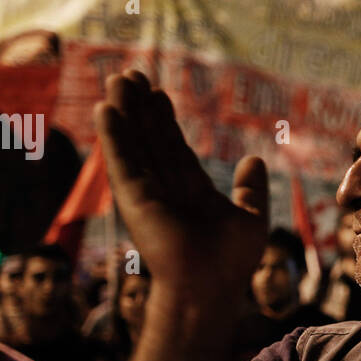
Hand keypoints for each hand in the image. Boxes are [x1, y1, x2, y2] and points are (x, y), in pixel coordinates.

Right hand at [94, 71, 267, 302]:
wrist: (209, 286)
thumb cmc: (231, 262)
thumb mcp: (251, 218)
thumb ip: (251, 190)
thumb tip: (255, 160)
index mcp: (190, 192)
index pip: (174, 148)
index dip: (165, 120)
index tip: (158, 93)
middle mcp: (164, 189)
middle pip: (150, 139)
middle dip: (141, 107)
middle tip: (131, 74)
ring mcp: (146, 193)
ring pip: (134, 143)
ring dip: (124, 112)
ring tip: (117, 79)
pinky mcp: (132, 198)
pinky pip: (121, 160)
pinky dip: (113, 135)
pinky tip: (106, 109)